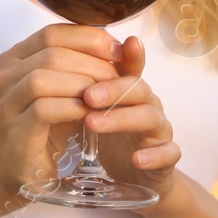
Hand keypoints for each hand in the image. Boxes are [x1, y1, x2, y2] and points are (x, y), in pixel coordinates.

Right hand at [0, 24, 123, 201]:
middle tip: (117, 79)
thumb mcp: (69, 93)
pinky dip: (71, 108)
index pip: (52, 32)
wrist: (14, 170)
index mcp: (15, 59)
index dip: (89, 39)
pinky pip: (42, 109)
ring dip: (81, 85)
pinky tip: (89, 114)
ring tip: (105, 97)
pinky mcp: (13, 129)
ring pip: (43, 78)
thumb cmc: (45, 128)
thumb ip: (93, 69)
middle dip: (92, 63)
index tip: (118, 53)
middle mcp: (3, 75)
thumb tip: (130, 45)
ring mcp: (4, 102)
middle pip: (51, 52)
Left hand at [79, 35, 181, 203]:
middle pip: (137, 88)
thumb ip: (80, 86)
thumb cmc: (109, 134)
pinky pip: (168, 155)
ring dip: (122, 119)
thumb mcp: (92, 108)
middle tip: (87, 95)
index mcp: (129, 89)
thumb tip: (49, 57)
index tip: (126, 43)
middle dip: (112, 89)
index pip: (129, 66)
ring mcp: (159, 131)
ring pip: (150, 118)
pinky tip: (137, 159)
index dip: (129, 54)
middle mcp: (148, 104)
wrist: (130, 174)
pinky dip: (154, 157)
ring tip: (92, 123)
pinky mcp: (165, 159)